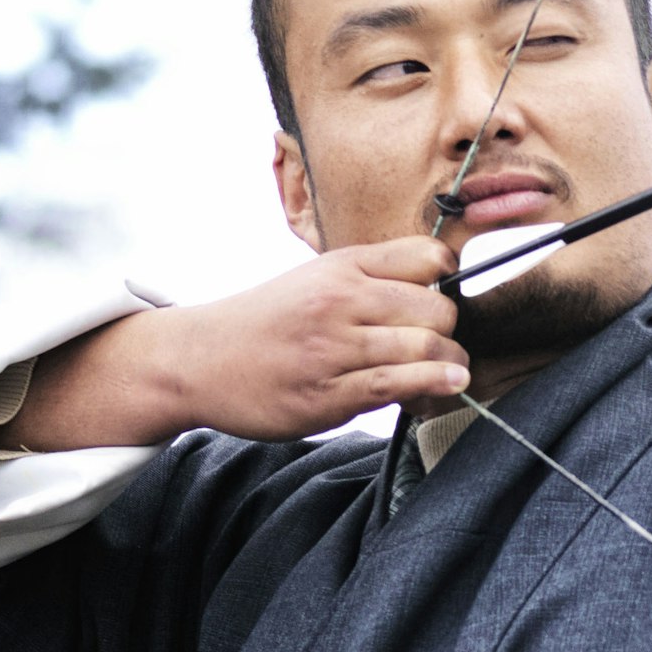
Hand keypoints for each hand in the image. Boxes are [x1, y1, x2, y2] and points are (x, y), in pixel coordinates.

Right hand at [11, 243, 467, 450]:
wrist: (199, 360)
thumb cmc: (266, 321)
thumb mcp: (314, 279)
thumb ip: (369, 279)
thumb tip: (436, 287)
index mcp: (341, 267)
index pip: (426, 257)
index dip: (449, 277)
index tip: (446, 294)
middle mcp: (339, 301)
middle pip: (436, 310)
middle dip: (449, 330)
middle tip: (444, 343)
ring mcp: (333, 349)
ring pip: (423, 350)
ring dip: (451, 365)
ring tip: (453, 373)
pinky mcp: (327, 394)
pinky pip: (397, 387)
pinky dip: (432, 387)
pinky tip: (446, 388)